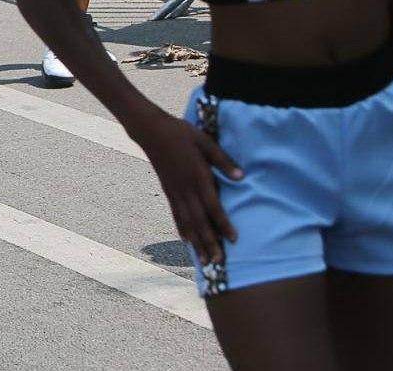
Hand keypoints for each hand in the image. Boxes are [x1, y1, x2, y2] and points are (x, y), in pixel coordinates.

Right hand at [127, 110, 240, 266]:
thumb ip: (222, 160)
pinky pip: (176, 214)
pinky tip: (186, 240)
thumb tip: (241, 176)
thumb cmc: (181, 133)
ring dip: (196, 242)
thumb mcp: (205, 141)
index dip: (223, 224)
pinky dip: (182, 229)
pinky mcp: (167, 190)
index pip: (213, 206)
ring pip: (186, 222)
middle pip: (199, 220)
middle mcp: (185, 189)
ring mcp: (174, 191)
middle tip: (217, 262)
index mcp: (197, 176)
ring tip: (203, 259)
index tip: (233, 239)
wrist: (151, 130)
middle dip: (209, 242)